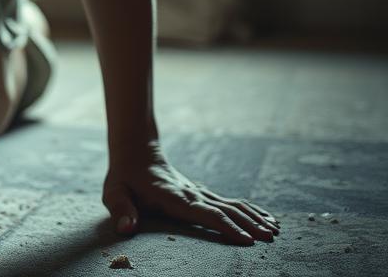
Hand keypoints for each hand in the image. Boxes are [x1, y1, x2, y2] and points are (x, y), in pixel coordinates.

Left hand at [102, 142, 279, 244]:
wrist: (134, 152)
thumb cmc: (123, 178)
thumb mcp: (114, 192)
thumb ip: (121, 209)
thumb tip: (126, 228)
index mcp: (173, 198)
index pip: (204, 213)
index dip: (225, 226)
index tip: (246, 239)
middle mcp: (191, 194)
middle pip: (224, 209)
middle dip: (248, 224)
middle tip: (271, 238)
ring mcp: (198, 192)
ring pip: (231, 204)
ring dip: (253, 216)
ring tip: (275, 229)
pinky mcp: (201, 193)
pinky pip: (229, 202)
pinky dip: (249, 209)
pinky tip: (265, 217)